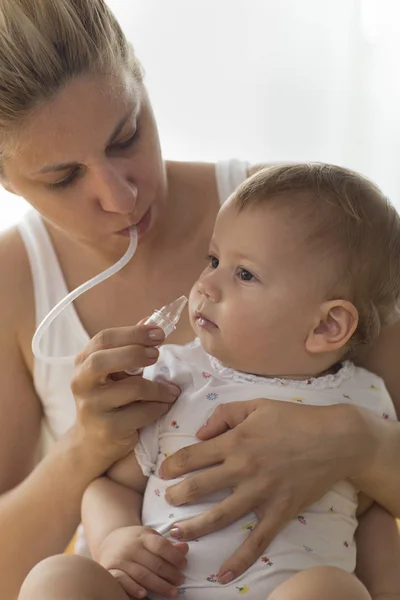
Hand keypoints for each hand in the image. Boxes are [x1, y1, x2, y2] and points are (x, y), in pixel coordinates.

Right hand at [70, 323, 179, 472]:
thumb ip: (130, 346)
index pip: (103, 339)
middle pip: (102, 360)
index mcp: (83, 362)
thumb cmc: (109, 398)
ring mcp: (91, 407)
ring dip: (158, 387)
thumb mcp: (116, 370)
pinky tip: (164, 405)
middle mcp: (81, 382)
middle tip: (157, 354)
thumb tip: (150, 320)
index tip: (158, 333)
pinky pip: (140, 413)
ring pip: (130, 389)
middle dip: (135, 353)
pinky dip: (157, 407)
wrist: (93, 442)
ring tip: (171, 390)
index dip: (133, 333)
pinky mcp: (107, 429)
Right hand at [98, 526, 188, 598]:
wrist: (109, 541)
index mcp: (143, 536)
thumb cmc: (135, 541)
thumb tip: (185, 548)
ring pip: (141, 574)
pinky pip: (121, 580)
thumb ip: (167, 545)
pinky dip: (132, 588)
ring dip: (158, 585)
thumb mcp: (150, 537)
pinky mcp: (110, 570)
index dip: (174, 556)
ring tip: (172, 591)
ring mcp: (120, 559)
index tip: (184, 565)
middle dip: (170, 574)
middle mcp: (131, 547)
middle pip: (154, 562)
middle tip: (180, 581)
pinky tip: (143, 594)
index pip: (160, 546)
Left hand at [160, 398, 369, 582]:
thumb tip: (200, 433)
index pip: (192, 457)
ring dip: (194, 527)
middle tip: (167, 500)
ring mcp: (261, 494)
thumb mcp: (256, 405)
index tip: (164, 472)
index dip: (172, 465)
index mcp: (235, 442)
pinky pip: (256, 541)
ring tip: (176, 534)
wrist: (335, 439)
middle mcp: (243, 469)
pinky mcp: (280, 512)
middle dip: (176, 495)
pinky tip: (222, 574)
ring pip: (219, 516)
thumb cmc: (294, 419)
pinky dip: (239, 560)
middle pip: (198, 488)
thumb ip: (224, 415)